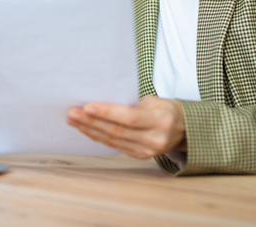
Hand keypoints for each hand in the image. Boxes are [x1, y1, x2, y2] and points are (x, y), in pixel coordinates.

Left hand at [66, 96, 186, 158]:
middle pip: (116, 131)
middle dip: (91, 122)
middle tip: (72, 113)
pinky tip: (85, 129)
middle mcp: (154, 139)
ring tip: (73, 120)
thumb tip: (102, 99)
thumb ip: (131, 103)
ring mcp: (146, 151)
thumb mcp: (155, 101)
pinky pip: (114, 146)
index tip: (87, 106)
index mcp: (160, 121)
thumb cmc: (165, 109)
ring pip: (112, 140)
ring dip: (89, 130)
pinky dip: (97, 137)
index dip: (106, 112)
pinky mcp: (139, 156)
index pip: (128, 118)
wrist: (183, 129)